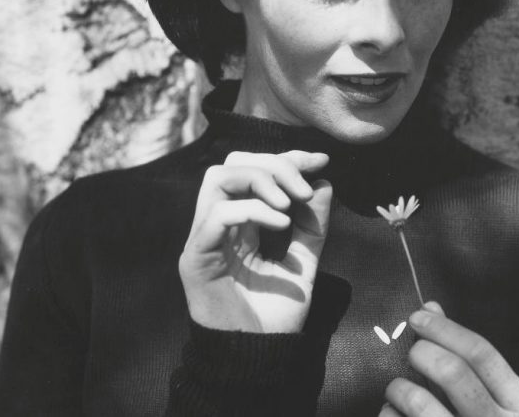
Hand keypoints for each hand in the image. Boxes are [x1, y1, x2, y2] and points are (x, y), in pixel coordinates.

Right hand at [179, 150, 331, 333]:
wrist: (258, 359)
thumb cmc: (277, 314)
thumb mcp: (305, 262)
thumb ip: (313, 224)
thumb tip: (323, 181)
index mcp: (240, 221)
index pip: (254, 168)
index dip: (286, 158)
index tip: (321, 161)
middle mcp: (218, 224)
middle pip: (232, 163)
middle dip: (273, 164)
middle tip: (303, 187)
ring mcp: (203, 239)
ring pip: (216, 178)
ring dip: (259, 180)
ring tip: (289, 203)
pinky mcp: (195, 260)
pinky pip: (215, 217)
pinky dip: (251, 210)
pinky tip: (281, 223)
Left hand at [380, 302, 518, 416]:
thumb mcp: (487, 397)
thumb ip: (461, 354)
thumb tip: (432, 307)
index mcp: (516, 407)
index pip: (481, 353)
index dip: (445, 329)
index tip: (418, 316)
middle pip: (452, 372)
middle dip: (422, 353)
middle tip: (411, 353)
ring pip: (420, 402)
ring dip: (400, 387)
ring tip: (397, 390)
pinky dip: (389, 414)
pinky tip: (393, 415)